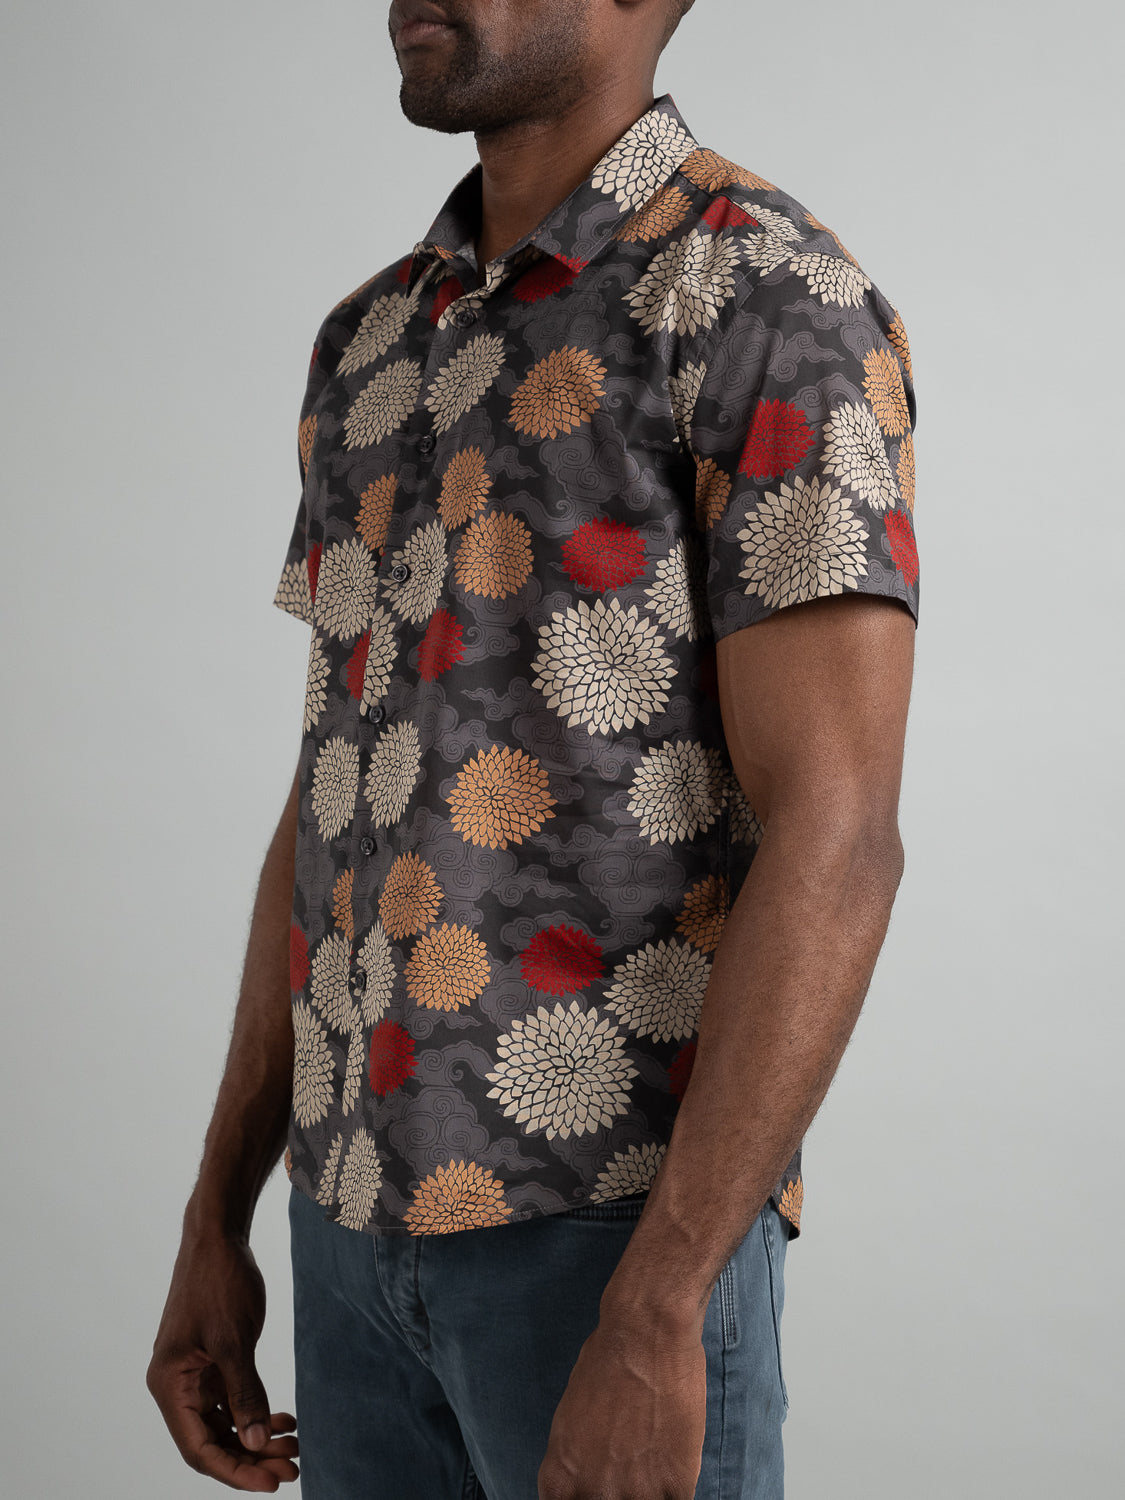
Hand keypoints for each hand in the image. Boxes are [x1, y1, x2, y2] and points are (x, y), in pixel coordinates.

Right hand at [146, 1226, 298, 1490]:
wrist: (218, 1236)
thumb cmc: (219, 1281)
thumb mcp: (234, 1339)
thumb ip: (244, 1392)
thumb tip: (253, 1444)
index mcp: (169, 1385)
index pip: (199, 1448)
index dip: (235, 1472)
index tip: (272, 1484)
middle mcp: (176, 1386)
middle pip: (212, 1441)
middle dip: (251, 1459)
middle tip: (293, 1469)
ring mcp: (193, 1375)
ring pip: (224, 1424)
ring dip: (257, 1438)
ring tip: (295, 1447)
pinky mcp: (210, 1362)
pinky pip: (231, 1401)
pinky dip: (256, 1413)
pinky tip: (285, 1420)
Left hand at [537, 1312, 706, 1499]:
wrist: (645, 1332)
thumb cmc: (605, 1362)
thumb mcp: (569, 1422)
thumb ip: (576, 1463)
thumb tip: (587, 1482)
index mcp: (559, 1480)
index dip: (589, 1498)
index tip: (604, 1490)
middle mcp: (592, 1494)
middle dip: (619, 1494)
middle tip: (631, 1470)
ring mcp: (635, 1495)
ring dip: (650, 1492)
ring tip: (653, 1465)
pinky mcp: (674, 1486)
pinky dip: (677, 1485)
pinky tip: (675, 1459)